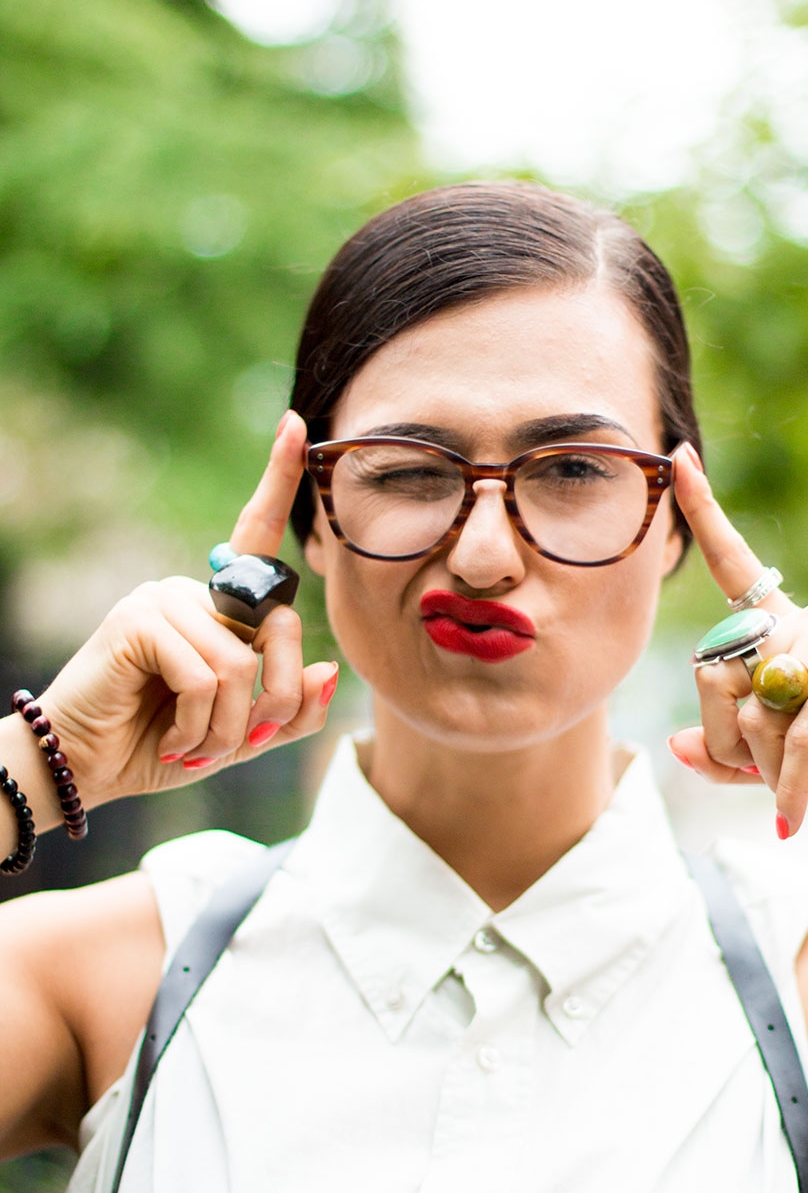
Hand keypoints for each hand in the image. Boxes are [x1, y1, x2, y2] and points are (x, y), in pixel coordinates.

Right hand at [34, 412, 337, 808]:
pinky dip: (199, 723)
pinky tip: (174, 740)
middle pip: (279, 628)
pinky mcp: (137, 620)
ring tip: (195, 747)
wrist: (92, 769)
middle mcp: (191, 591)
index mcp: (218, 608)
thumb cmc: (165, 744)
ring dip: (228, 727)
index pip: (255, 537)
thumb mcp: (244, 735)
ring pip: (241, 663)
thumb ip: (291, 708)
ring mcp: (160, 599)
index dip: (278, 480)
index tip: (296, 423)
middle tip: (238, 743)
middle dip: (274, 704)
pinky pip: (205, 675)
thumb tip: (329, 669)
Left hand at [668, 446, 807, 836]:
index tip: (680, 456)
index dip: (704, 515)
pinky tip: (796, 809)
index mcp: (786, 632)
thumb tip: (674, 745)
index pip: (735, 568)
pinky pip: (794, 726)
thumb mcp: (784, 766)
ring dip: (765, 764)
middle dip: (727, 741)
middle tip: (763, 779)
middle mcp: (805, 619)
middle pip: (716, 669)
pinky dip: (790, 778)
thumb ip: (730, 757)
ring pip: (751, 703)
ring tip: (797, 789)